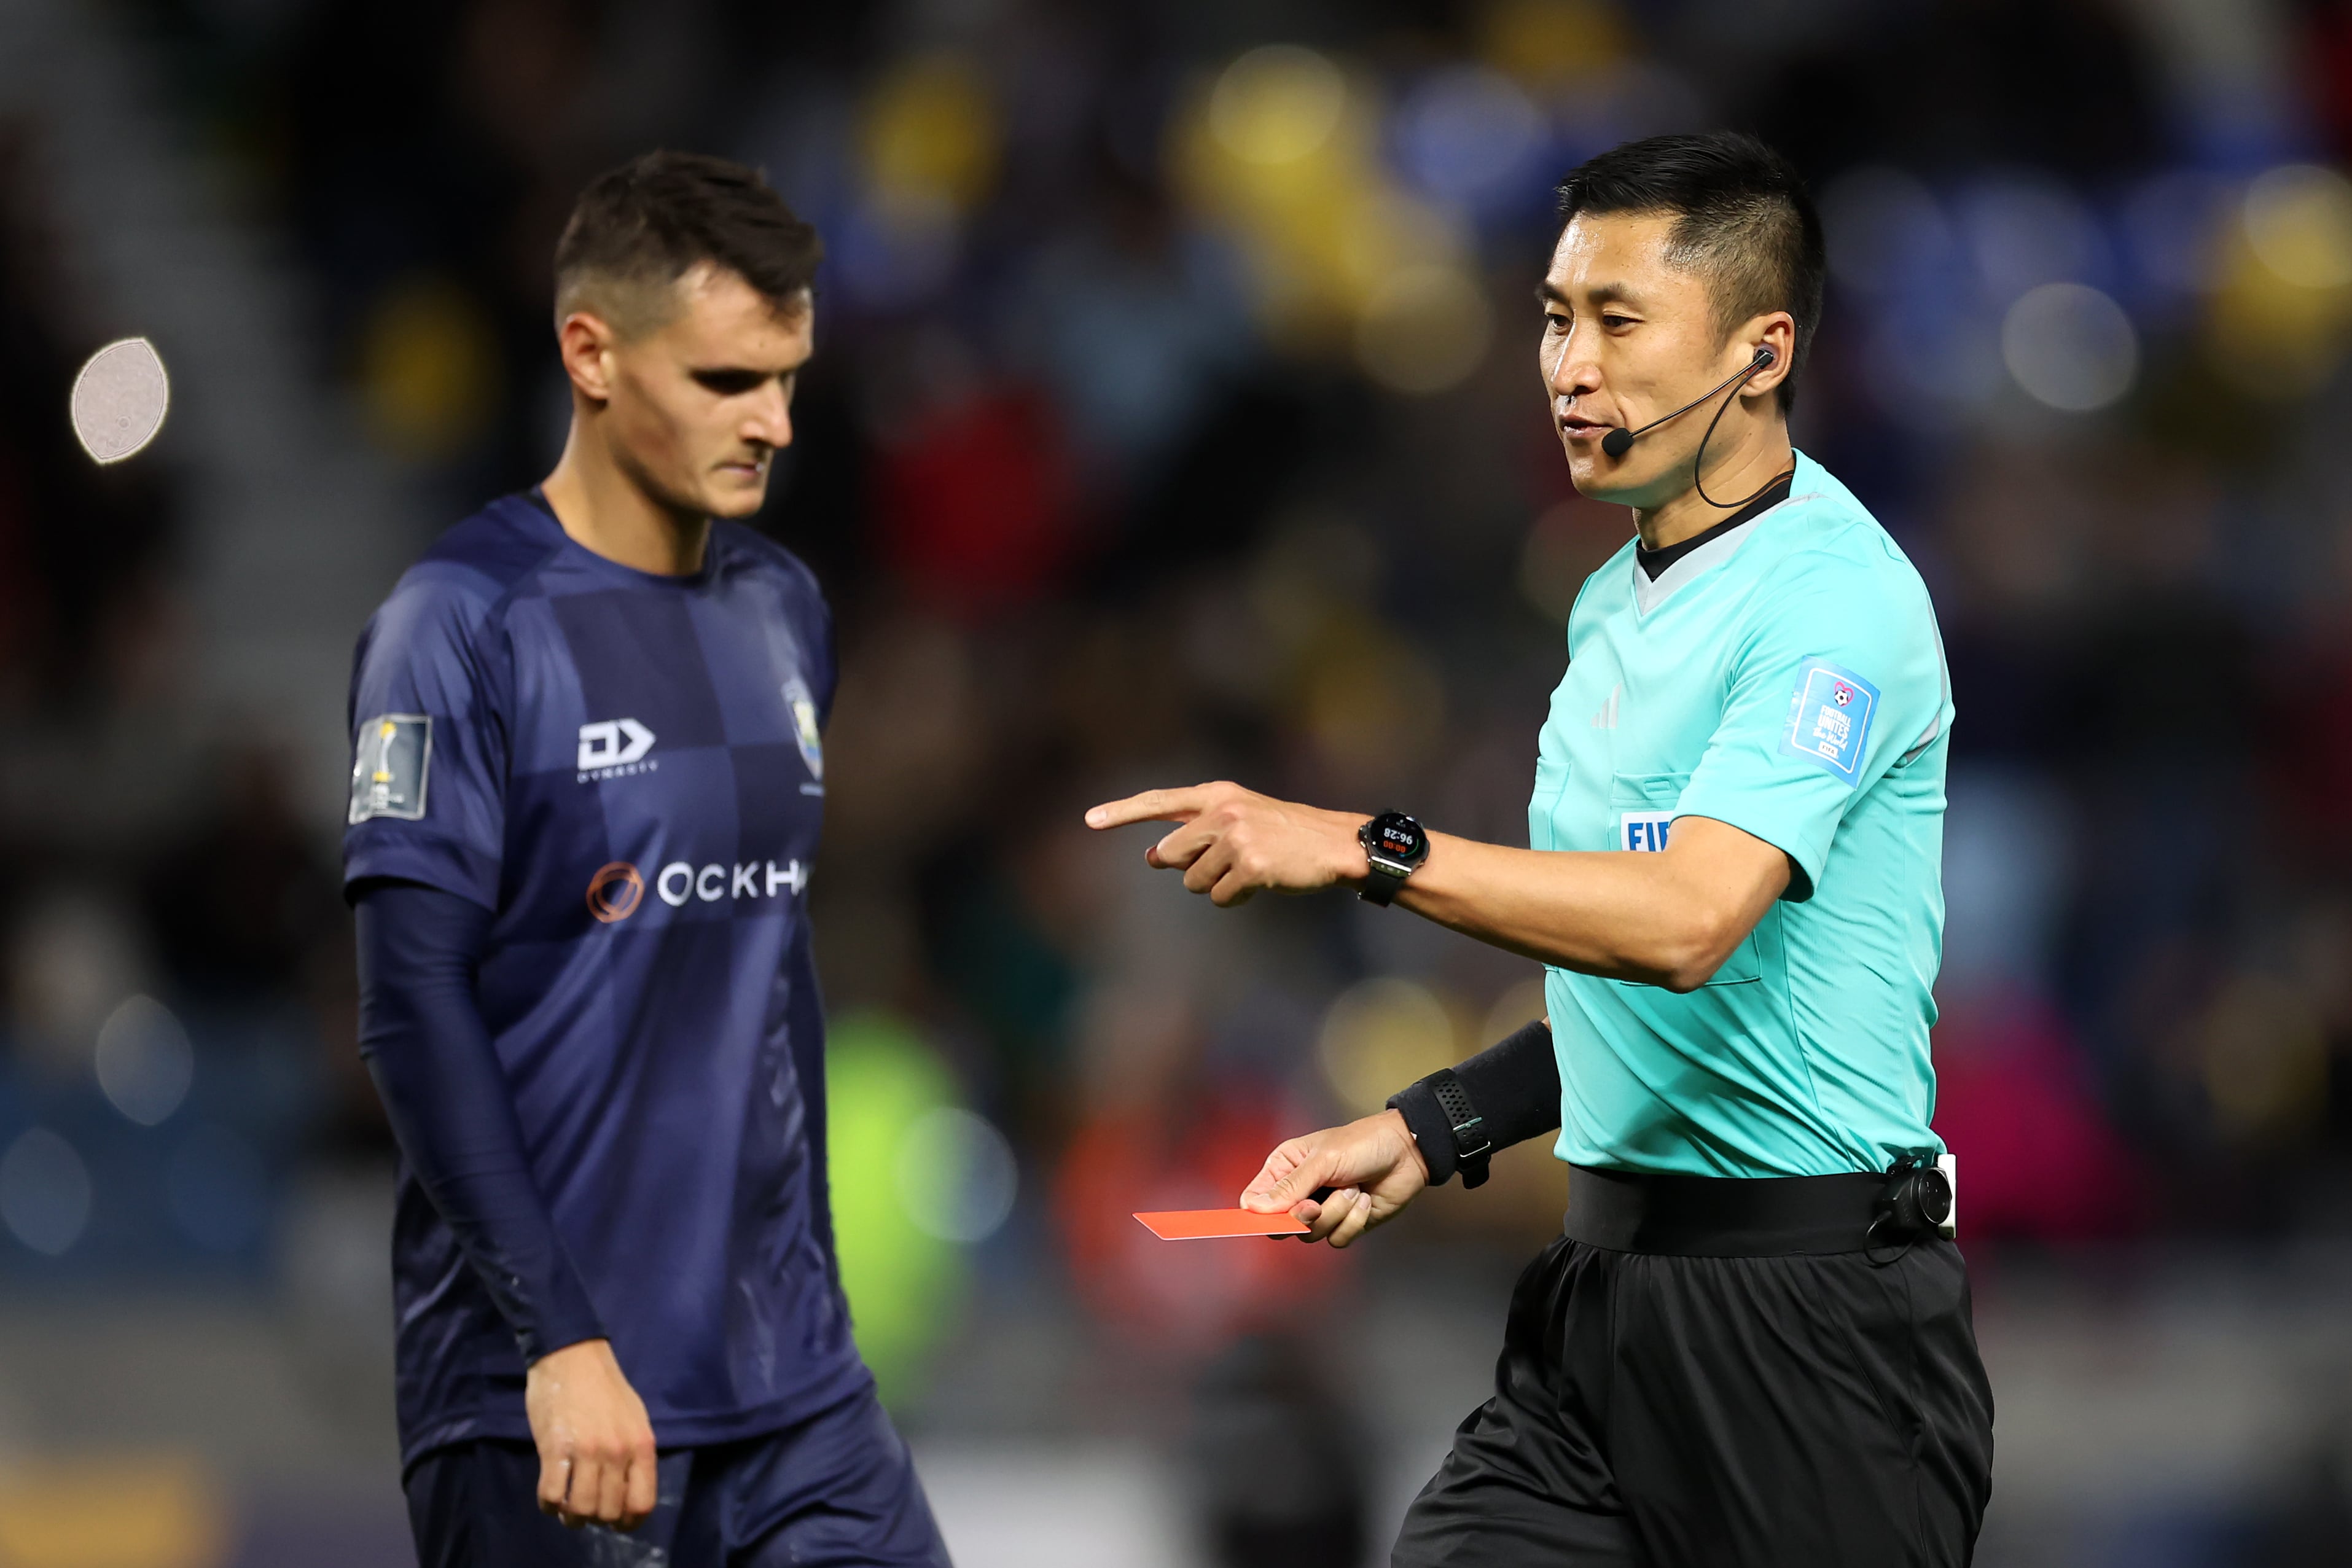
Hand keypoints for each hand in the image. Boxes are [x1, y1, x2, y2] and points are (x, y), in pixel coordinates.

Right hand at [526, 1338, 657, 1529]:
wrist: (572, 1355)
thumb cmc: (605, 1386)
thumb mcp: (635, 1418)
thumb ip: (635, 1454)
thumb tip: (629, 1491)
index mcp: (642, 1446)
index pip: (642, 1503)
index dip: (628, 1522)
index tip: (616, 1523)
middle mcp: (618, 1452)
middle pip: (608, 1511)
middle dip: (597, 1517)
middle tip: (587, 1507)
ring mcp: (586, 1451)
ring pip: (580, 1509)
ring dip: (572, 1515)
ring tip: (567, 1506)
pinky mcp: (554, 1448)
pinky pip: (551, 1495)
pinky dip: (549, 1504)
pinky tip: (550, 1496)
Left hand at [1085, 781, 1368, 906]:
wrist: (1334, 844)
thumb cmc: (1283, 835)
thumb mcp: (1238, 819)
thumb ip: (1195, 833)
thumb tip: (1152, 856)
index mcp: (1216, 795)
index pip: (1159, 802)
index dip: (1122, 813)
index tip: (1089, 820)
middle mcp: (1222, 811)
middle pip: (1171, 855)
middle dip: (1191, 868)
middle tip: (1229, 861)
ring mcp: (1236, 838)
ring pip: (1194, 882)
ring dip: (1217, 885)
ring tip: (1251, 869)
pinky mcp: (1251, 866)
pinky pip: (1221, 897)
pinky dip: (1237, 898)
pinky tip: (1262, 883)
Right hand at [1240, 1109, 1430, 1247]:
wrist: (1406, 1153)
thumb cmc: (1362, 1144)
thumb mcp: (1323, 1160)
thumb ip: (1290, 1186)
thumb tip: (1255, 1210)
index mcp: (1284, 1168)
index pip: (1255, 1202)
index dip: (1260, 1215)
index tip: (1277, 1217)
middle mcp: (1299, 1192)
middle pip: (1280, 1226)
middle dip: (1303, 1218)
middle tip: (1316, 1204)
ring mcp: (1322, 1210)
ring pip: (1311, 1235)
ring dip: (1336, 1213)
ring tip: (1353, 1189)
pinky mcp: (1344, 1224)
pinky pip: (1336, 1240)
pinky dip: (1352, 1222)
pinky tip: (1364, 1200)